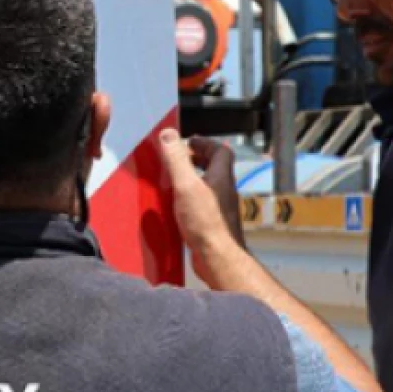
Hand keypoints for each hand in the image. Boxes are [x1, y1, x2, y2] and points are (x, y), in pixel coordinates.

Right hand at [157, 129, 246, 267]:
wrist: (218, 257)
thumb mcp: (186, 185)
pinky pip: (202, 203)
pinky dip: (189, 198)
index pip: (221, 151)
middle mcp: (223, 190)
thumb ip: (177, 159)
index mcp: (221, 176)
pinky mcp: (212, 223)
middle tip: (178, 159)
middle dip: (197, 160)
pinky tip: (175, 206)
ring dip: (192, 179)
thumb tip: (169, 134)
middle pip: (215, 167)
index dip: (205, 143)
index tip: (188, 142)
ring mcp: (219, 207)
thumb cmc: (206, 222)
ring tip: (173, 180)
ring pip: (208, 185)